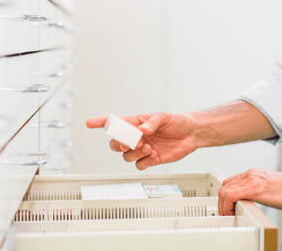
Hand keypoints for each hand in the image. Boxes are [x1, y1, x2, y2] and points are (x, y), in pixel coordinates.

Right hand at [84, 112, 198, 169]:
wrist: (192, 134)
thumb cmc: (178, 121)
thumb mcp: (165, 116)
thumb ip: (152, 122)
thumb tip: (143, 129)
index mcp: (136, 123)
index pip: (115, 122)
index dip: (101, 122)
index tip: (90, 123)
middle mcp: (137, 137)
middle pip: (116, 144)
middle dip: (118, 144)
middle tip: (129, 142)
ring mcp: (143, 149)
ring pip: (126, 156)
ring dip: (134, 152)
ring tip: (148, 147)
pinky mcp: (151, 159)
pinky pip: (139, 165)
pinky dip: (144, 161)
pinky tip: (153, 154)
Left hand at [217, 169, 281, 215]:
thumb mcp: (270, 188)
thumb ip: (260, 191)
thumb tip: (253, 202)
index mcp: (254, 174)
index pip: (231, 182)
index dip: (225, 196)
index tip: (228, 207)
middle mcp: (251, 174)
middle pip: (225, 186)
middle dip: (221, 202)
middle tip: (226, 213)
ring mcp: (252, 180)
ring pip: (224, 190)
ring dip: (222, 206)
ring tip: (229, 215)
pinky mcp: (254, 188)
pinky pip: (230, 196)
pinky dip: (226, 206)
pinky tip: (232, 213)